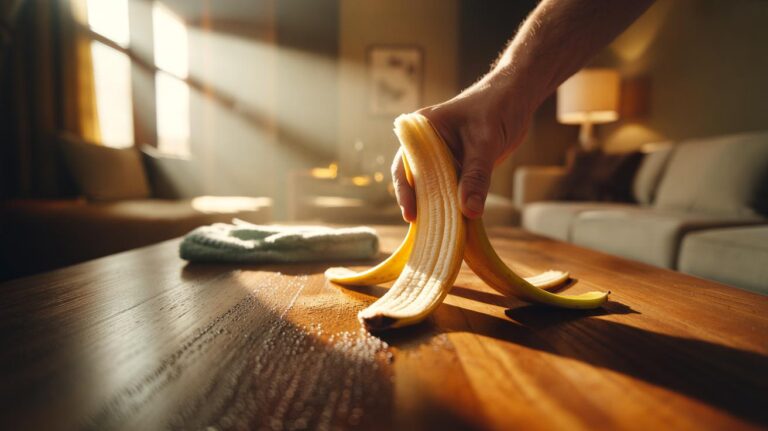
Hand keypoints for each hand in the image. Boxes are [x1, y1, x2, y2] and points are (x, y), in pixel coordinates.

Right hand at [391, 80, 531, 220]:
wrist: (517, 96)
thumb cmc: (497, 107)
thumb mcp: (485, 142)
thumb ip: (477, 176)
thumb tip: (470, 211)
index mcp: (422, 131)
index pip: (405, 165)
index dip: (406, 192)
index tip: (411, 215)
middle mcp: (427, 146)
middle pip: (417, 181)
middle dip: (422, 204)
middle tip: (427, 230)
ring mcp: (443, 157)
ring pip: (435, 187)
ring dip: (440, 207)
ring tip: (442, 231)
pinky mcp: (459, 166)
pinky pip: (452, 189)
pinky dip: (456, 204)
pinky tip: (461, 222)